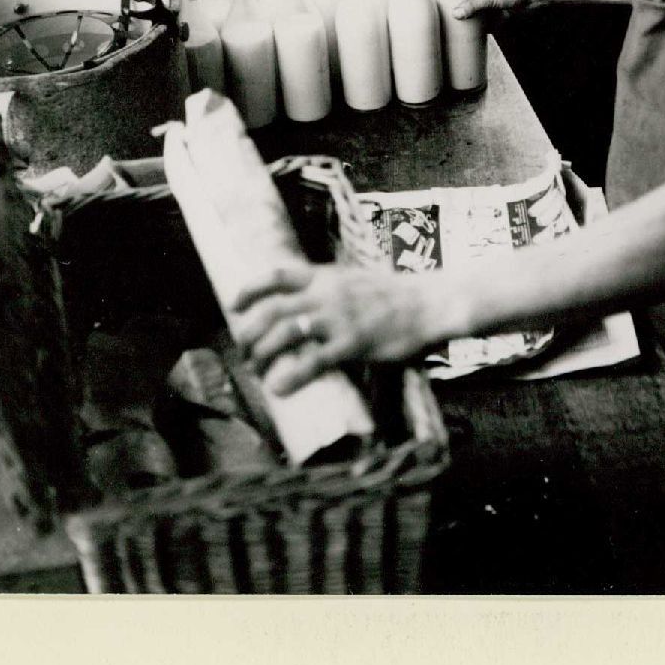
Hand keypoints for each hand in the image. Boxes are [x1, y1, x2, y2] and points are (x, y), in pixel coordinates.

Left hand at [227, 259, 447, 394]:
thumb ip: (329, 290)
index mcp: (326, 276)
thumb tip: (306, 305)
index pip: (276, 275)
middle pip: (271, 310)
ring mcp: (338, 318)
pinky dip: (289, 377)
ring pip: (283, 334)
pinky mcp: (353, 344)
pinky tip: (279, 389)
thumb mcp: (356, 280)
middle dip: (249, 333)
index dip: (249, 289)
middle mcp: (326, 293)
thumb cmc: (396, 296)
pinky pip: (312, 362)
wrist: (431, 303)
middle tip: (245, 351)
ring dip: (263, 355)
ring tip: (260, 372)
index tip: (233, 305)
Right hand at [452, 0, 540, 23]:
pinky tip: (475, 29)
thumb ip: (473, 5)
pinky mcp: (503, 6)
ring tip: (456, 21)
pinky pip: (490, 14)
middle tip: (444, 9)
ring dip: (472, 11)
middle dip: (460, 0)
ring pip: (479, 3)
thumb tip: (456, 13)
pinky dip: (484, 21)